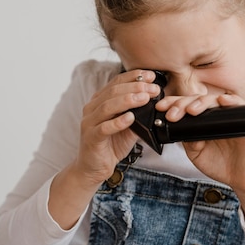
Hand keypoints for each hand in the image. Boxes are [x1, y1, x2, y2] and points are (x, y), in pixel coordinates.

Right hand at [72, 70, 161, 186]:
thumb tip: (155, 102)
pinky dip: (118, 122)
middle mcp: (92, 109)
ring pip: (107, 107)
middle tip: (153, 89)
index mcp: (100, 101)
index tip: (151, 76)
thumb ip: (138, 115)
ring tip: (144, 98)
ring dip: (127, 101)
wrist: (93, 168)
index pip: (116, 83)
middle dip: (135, 88)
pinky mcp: (91, 138)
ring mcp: (90, 123)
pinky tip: (130, 118)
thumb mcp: (129, 127)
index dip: (134, 77)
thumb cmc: (111, 145)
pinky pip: (104, 128)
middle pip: (113, 92)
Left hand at [155, 92, 244, 225]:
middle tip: (173, 114)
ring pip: (215, 99)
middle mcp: (214, 116)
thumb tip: (181, 128)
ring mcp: (229, 116)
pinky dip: (230, 100)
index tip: (161, 108)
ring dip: (201, 102)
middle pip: (198, 100)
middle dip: (182, 104)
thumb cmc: (221, 165)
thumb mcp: (197, 154)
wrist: (243, 179)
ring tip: (191, 111)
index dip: (173, 104)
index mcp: (201, 122)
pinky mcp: (244, 120)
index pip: (186, 106)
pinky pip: (239, 104)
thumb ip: (188, 141)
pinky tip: (221, 101)